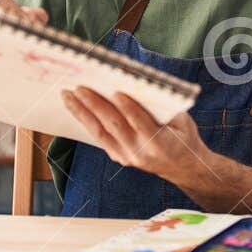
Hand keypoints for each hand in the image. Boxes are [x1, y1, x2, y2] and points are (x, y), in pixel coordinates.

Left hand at [61, 87, 207, 182]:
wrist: (182, 167)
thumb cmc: (183, 136)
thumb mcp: (183, 120)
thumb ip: (165, 106)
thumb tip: (140, 84)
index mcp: (160, 143)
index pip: (140, 122)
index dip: (128, 107)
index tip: (116, 91)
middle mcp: (140, 152)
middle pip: (114, 126)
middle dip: (95, 105)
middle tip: (79, 88)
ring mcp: (127, 156)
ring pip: (100, 132)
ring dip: (82, 112)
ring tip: (68, 96)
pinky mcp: (119, 157)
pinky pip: (99, 137)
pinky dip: (86, 121)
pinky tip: (76, 108)